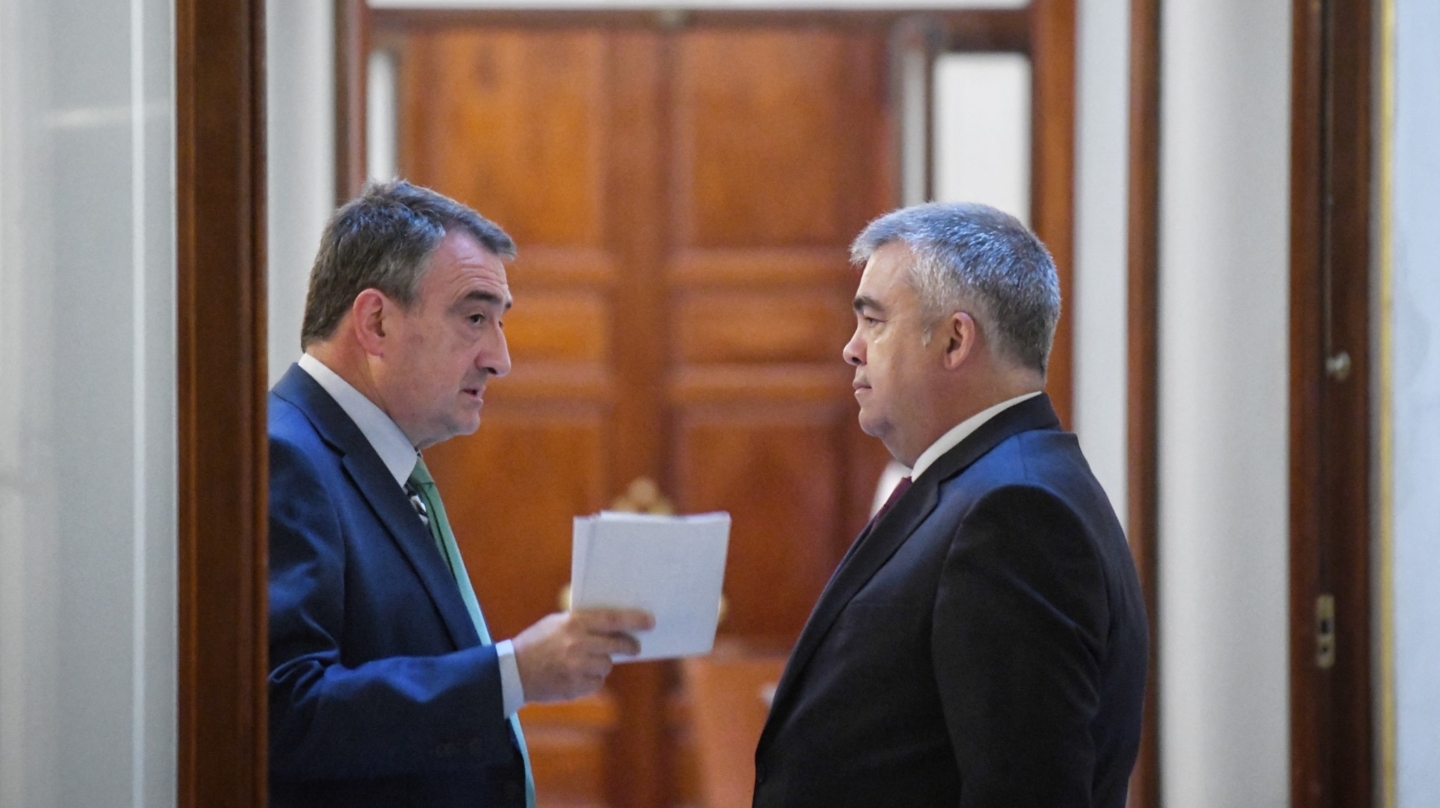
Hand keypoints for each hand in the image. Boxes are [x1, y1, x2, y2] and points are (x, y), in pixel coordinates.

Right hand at [511, 609, 654, 702]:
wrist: (513, 671)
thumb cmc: (536, 642)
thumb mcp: (556, 623)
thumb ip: (582, 622)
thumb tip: (614, 624)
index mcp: (574, 623)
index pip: (613, 620)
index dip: (634, 620)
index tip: (650, 621)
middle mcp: (578, 644)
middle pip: (617, 645)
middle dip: (629, 646)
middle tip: (634, 647)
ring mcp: (577, 667)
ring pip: (607, 665)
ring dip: (602, 663)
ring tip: (584, 661)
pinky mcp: (575, 686)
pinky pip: (597, 682)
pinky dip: (592, 679)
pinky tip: (576, 675)